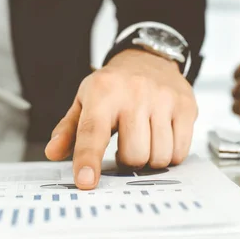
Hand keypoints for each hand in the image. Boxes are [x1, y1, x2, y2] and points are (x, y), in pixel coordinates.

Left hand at [45, 49, 197, 189]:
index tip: (86, 181)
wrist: (149, 57)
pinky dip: (170, 153)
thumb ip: (68, 128)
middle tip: (125, 143)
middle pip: (133, 155)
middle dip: (128, 160)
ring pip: (158, 156)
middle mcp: (134, 93)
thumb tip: (53, 152)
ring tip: (144, 138)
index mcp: (103, 92)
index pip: (93, 132)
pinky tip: (161, 137)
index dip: (88, 160)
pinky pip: (180, 151)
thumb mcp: (85, 99)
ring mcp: (163, 99)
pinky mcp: (185, 106)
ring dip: (150, 158)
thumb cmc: (115, 84)